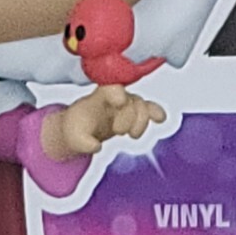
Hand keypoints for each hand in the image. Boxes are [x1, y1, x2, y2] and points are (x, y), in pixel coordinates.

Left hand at [42, 85, 165, 159]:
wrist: (81, 128)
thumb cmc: (77, 128)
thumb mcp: (74, 137)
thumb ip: (84, 142)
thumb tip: (96, 147)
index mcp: (99, 97)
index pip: (111, 87)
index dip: (118, 92)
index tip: (120, 102)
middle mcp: (116, 96)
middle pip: (130, 100)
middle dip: (128, 117)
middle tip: (118, 132)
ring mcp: (126, 103)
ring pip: (141, 105)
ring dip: (141, 121)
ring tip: (132, 135)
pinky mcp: (133, 113)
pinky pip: (149, 110)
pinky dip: (155, 113)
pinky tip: (161, 119)